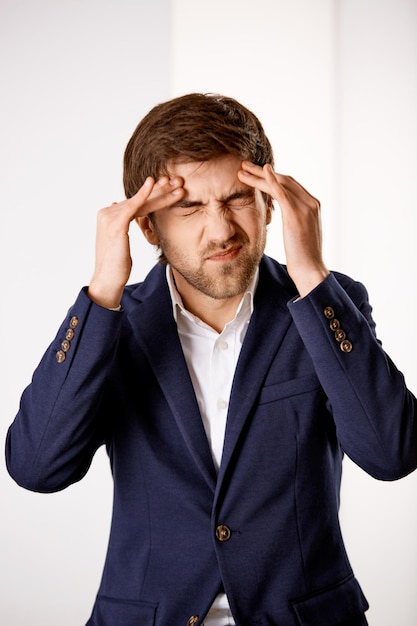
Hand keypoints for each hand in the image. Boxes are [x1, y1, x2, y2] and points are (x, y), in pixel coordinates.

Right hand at [88, 176, 184, 307]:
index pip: (136, 202)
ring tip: (178, 185)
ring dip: (161, 193)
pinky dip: (143, 194)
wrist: (108, 280)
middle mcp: (107, 213)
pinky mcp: (115, 224)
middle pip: (139, 199)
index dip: (154, 195)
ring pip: (141, 202)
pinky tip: (153, 183)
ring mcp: (109, 217)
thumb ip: (124, 226)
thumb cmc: (117, 265)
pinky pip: (133, 206)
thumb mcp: (122, 242)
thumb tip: (128, 213)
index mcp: (109, 216)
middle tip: (178, 180)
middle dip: (160, 190)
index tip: (171, 188)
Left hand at [238, 161, 328, 296]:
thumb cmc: (302, 257)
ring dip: (259, 175)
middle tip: (244, 166)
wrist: (310, 269)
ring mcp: (305, 207)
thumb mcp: (298, 234)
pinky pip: (282, 193)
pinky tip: (261, 173)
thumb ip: (293, 220)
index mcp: (312, 206)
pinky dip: (271, 181)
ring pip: (280, 184)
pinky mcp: (296, 215)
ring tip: (242, 170)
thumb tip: (282, 217)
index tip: (256, 173)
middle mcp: (311, 203)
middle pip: (285, 180)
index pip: (290, 185)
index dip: (272, 177)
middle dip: (263, 172)